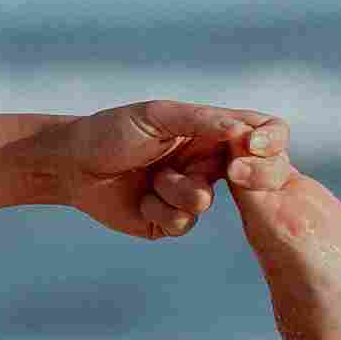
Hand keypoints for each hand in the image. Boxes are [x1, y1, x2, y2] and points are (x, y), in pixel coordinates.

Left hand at [37, 99, 287, 238]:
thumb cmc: (111, 131)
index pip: (259, 134)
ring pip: (204, 201)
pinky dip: (159, 211)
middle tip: (221, 170)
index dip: (268, 142)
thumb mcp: (157, 116)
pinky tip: (140, 200)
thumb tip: (243, 129)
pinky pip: (183, 223)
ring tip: (151, 177)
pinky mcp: (170, 221)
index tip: (255, 148)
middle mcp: (205, 162)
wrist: (71, 165)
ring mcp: (189, 192)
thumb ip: (200, 120)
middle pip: (246, 175)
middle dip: (228, 174)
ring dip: (174, 190)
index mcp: (209, 131)